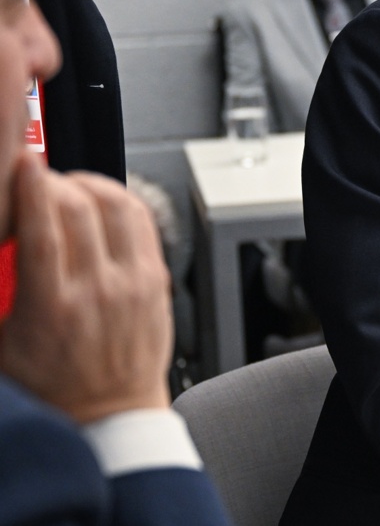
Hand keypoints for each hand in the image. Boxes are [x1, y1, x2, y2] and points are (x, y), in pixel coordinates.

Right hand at [0, 155, 172, 422]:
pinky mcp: (156, 281)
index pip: (43, 227)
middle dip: (55, 181)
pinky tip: (102, 202)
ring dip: (91, 184)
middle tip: (38, 181)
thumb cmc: (51, 389)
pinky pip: (144, 222)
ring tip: (69, 186)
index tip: (22, 164)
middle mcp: (99, 289)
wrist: (110, 417)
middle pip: (81, 207)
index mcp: (53, 306)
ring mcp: (134, 283)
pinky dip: (121, 201)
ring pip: (119, 206)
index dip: (32, 186)